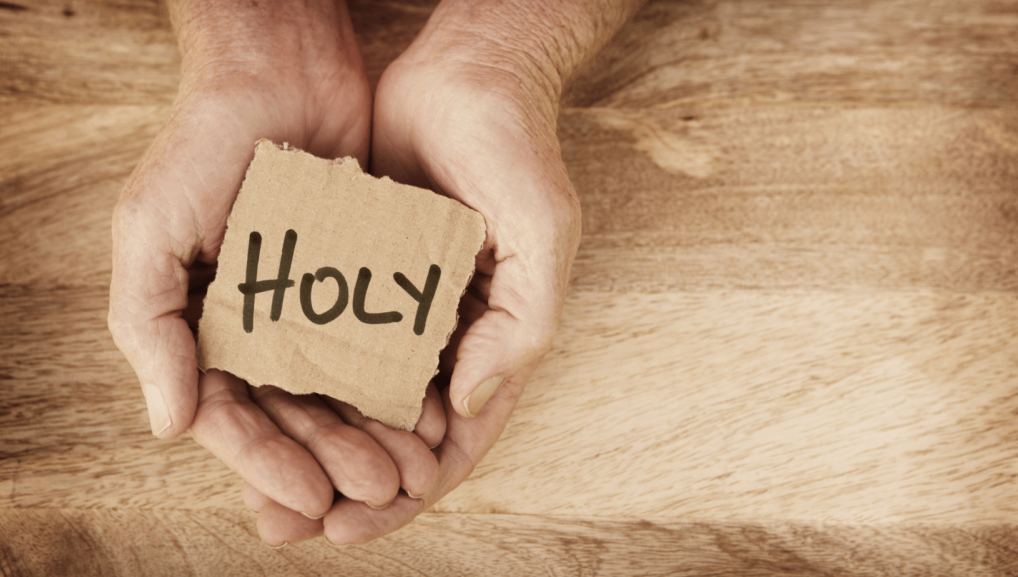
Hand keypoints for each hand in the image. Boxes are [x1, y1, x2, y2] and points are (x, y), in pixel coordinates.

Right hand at [108, 0, 442, 528]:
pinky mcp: (360, 279)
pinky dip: (400, 377)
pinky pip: (381, 341)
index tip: (311, 499)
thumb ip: (147, 327)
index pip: (232, 416)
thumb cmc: (201, 146)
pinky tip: (428, 408)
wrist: (281, 72)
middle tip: (377, 491)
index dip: (267, 464)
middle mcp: (257, 326)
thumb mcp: (149, 230)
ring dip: (371, 431)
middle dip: (333, 457)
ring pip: (343, 387)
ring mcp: (311, 305)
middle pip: (295, 412)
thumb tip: (169, 426)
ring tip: (409, 467)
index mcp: (200, 327)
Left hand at [247, 1, 588, 543]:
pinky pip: (323, 333)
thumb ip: (521, 326)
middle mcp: (444, 337)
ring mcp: (398, 308)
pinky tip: (250, 400)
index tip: (350, 526)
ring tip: (253, 484)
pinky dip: (295, 372)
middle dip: (344, 484)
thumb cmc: (517, 154)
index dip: (408, 493)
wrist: (467, 75)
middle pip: (392, 434)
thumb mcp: (542, 238)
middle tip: (285, 523)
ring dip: (310, 440)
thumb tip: (464, 406)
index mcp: (493, 344)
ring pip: (350, 393)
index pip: (454, 443)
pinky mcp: (357, 272)